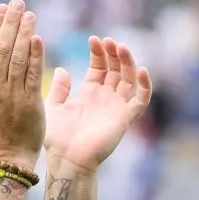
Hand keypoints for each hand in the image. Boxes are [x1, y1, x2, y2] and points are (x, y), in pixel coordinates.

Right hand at [0, 0, 45, 168]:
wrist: (8, 155)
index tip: (2, 8)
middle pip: (3, 48)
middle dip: (11, 23)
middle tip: (18, 3)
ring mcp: (13, 94)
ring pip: (18, 58)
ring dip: (24, 34)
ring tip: (30, 14)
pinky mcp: (30, 102)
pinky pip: (33, 75)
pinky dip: (36, 56)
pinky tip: (38, 38)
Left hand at [44, 36, 151, 172]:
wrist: (66, 160)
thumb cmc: (57, 139)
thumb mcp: (53, 107)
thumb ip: (59, 89)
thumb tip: (61, 69)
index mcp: (89, 94)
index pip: (100, 67)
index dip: (99, 52)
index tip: (93, 39)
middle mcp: (105, 98)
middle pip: (116, 69)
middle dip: (114, 53)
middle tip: (108, 40)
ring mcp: (116, 108)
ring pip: (129, 79)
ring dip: (128, 62)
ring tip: (120, 47)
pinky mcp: (124, 119)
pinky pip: (141, 101)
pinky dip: (145, 86)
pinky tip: (141, 70)